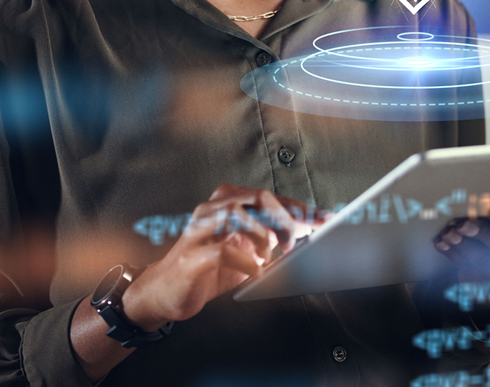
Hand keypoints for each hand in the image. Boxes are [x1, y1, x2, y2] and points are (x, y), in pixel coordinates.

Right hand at [122, 185, 323, 329]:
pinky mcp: (192, 256)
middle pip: (257, 197)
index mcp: (226, 205)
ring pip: (237, 212)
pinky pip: (223, 250)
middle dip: (286, 217)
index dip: (300, 207)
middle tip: (297, 240)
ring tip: (269, 255)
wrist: (163, 291)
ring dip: (263, 235)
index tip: (326, 219)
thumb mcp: (243, 252)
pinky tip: (256, 271)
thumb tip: (305, 237)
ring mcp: (199, 231)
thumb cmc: (206, 270)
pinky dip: (246, 261)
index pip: (269, 197)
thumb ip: (268, 241)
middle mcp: (211, 210)